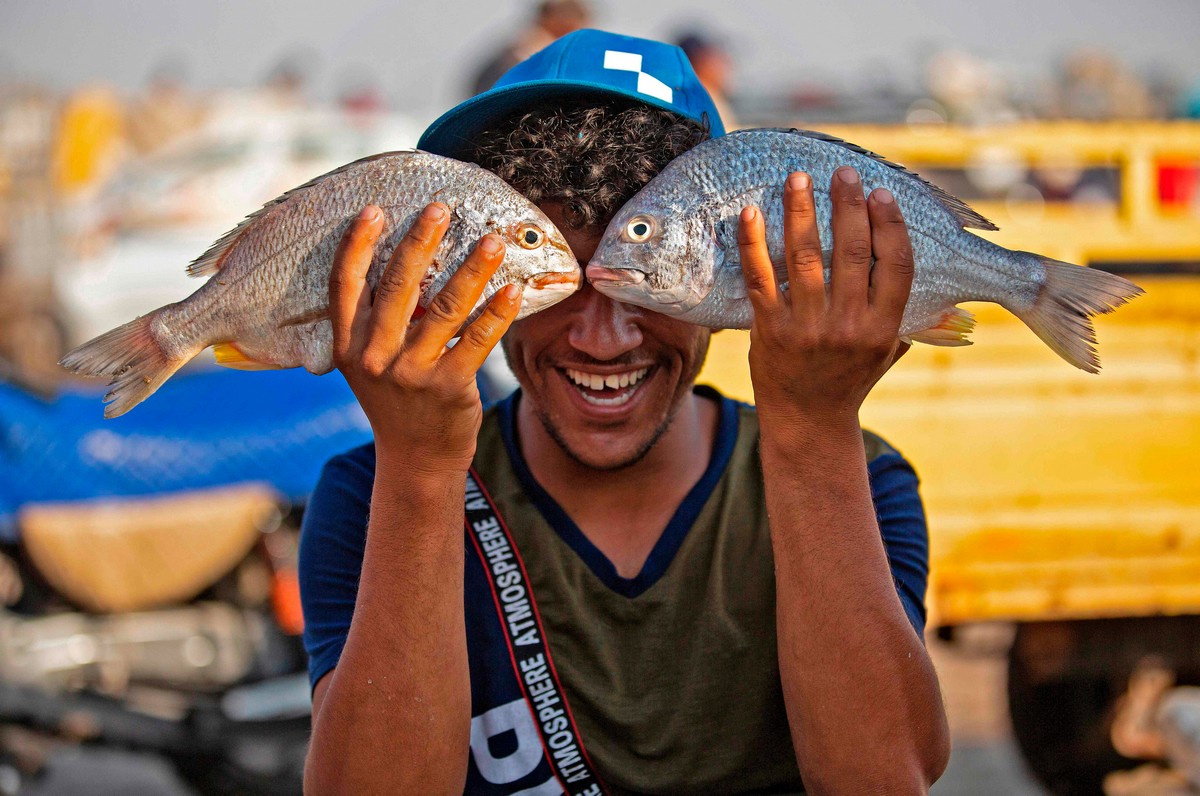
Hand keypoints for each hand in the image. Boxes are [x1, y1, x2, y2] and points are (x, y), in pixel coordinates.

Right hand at [329, 203, 520, 474]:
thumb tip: (406, 261)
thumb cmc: (395, 399)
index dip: (356, 246)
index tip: (374, 209)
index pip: (345, 286)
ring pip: (444, 308)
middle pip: (398, 287)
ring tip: (492, 240)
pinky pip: (477, 339)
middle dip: (419, 241)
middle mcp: (375, 357)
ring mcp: (412, 373)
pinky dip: (496, 312)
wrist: (415, 458)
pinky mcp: (449, 386)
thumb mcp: (369, 364)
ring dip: (471, 269)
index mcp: (349, 346)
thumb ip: (376, 322)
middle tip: (439, 208)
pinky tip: (512, 289)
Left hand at [738, 167, 913, 439]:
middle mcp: (849, 327)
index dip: (891, 225)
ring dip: (802, 211)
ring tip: (798, 178)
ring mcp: (808, 328)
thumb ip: (909, 314)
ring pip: (807, 258)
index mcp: (883, 327)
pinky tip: (752, 213)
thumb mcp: (889, 350)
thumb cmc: (850, 379)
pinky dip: (755, 243)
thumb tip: (942, 278)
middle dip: (848, 206)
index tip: (881, 193)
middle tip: (843, 172)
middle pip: (853, 253)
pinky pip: (761, 278)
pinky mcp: (771, 330)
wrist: (808, 422)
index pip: (896, 266)